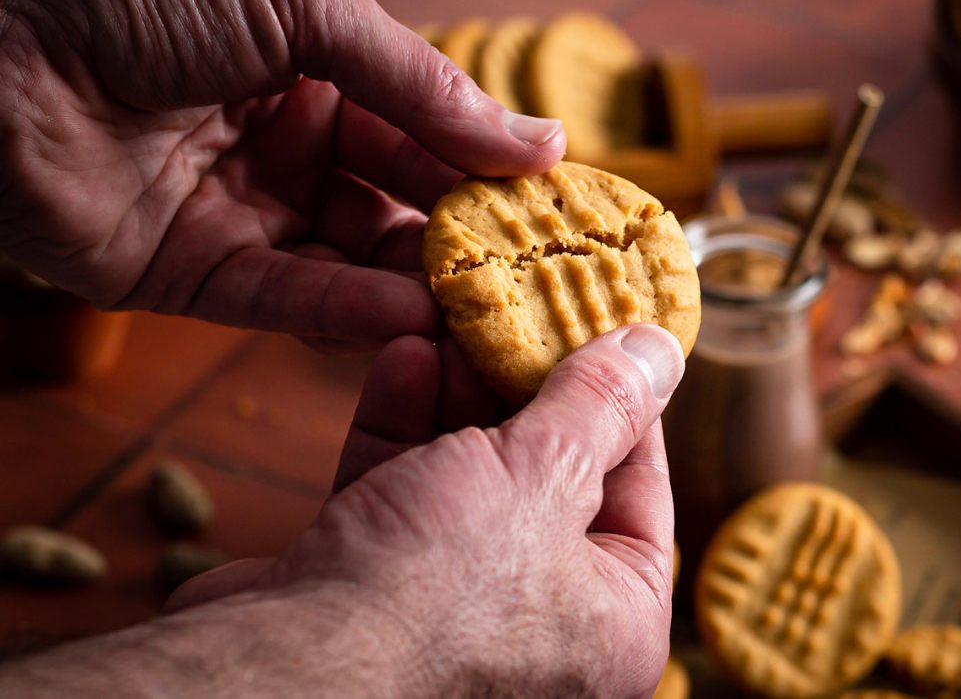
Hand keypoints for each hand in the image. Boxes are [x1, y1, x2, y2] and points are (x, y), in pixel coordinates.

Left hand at [0, 0, 564, 346]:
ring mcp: (242, 210)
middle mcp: (285, 143)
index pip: (423, 127)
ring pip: (350, 259)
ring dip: (415, 281)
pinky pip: (283, 296)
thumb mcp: (304, 6)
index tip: (557, 204)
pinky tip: (405, 314)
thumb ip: (421, 83)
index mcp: (314, 68)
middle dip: (461, 235)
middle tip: (531, 272)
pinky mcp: (192, 273)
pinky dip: (343, 308)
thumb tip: (539, 141)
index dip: (486, 164)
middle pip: (396, 201)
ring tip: (480, 306)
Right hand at [167, 324, 682, 695]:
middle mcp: (544, 623)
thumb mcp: (543, 474)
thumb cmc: (437, 591)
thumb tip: (659, 350)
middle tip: (521, 312)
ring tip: (457, 320)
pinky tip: (404, 356)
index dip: (624, 398)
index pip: (641, 486)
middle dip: (526, 387)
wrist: (285, 667)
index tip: (606, 328)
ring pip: (471, 479)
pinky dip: (404, 429)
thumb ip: (600, 406)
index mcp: (615, 619)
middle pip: (551, 477)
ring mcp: (456, 608)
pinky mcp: (378, 589)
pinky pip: (407, 494)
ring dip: (459, 396)